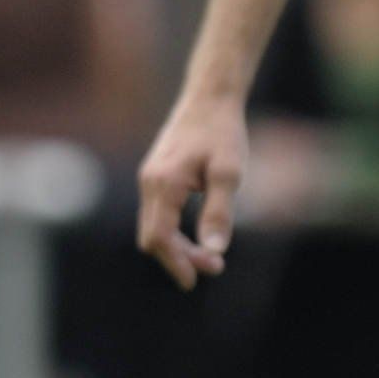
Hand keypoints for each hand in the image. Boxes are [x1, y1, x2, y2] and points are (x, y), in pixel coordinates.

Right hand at [136, 91, 248, 289]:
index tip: (197, 279)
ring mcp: (149, 180)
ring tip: (210, 254)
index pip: (160, 236)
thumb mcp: (229, 172)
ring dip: (177, 246)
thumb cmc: (222, 132)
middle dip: (179, 258)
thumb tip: (215, 249)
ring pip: (153, 227)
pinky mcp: (155, 177)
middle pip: (152, 237)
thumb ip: (219, 211)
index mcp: (164, 183)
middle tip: (214, 266)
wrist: (210, 97)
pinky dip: (174, 231)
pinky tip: (197, 232)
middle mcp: (149, 183)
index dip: (176, 262)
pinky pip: (157, 214)